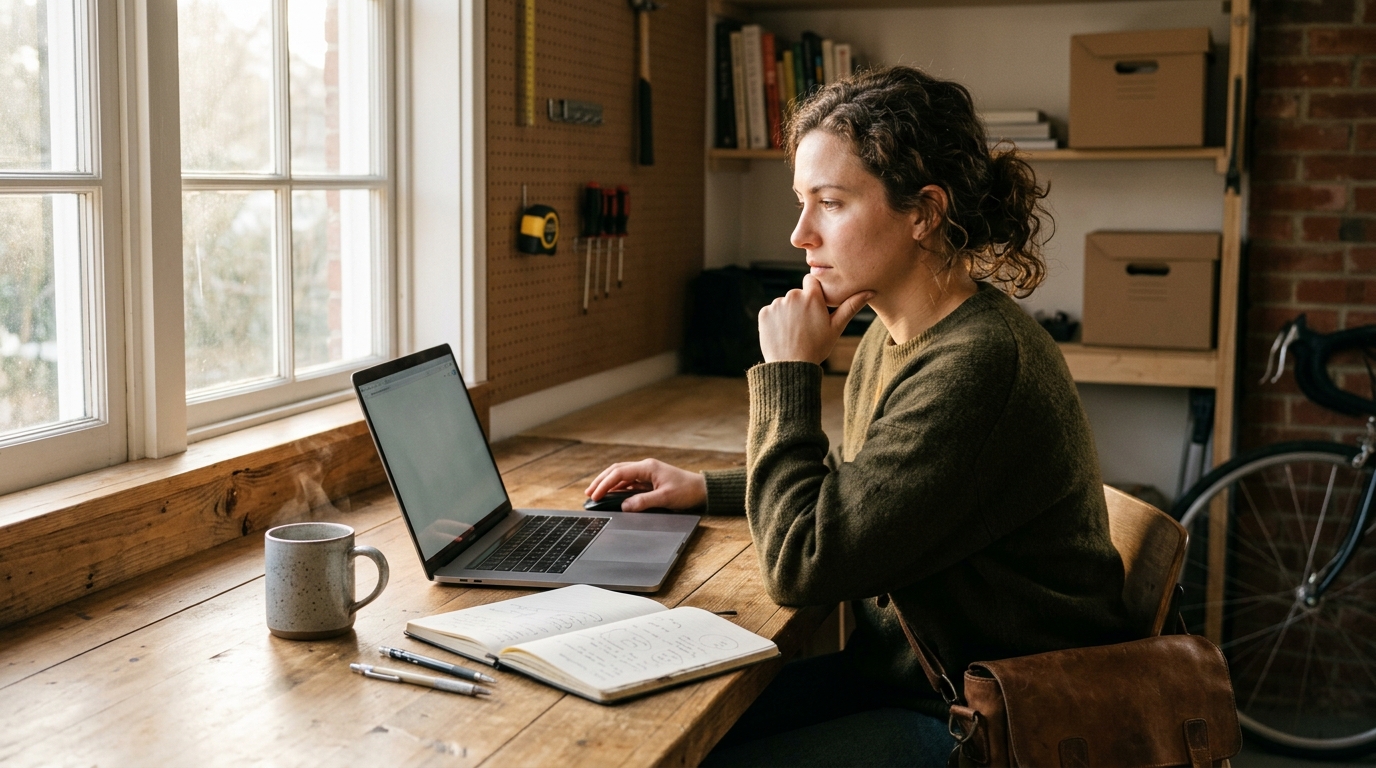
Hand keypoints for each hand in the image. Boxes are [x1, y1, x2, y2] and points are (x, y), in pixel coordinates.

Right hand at [583, 459, 707, 511]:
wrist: (702, 490)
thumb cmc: (687, 491)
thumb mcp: (665, 498)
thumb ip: (643, 502)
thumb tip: (624, 506)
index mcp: (647, 467)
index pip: (619, 473)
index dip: (605, 484)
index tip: (595, 495)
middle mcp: (645, 468)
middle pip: (617, 471)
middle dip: (601, 481)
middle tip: (589, 492)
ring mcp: (647, 474)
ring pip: (622, 476)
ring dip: (608, 484)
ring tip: (596, 494)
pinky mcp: (649, 482)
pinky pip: (629, 484)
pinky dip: (618, 489)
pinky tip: (612, 496)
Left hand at [758, 275, 872, 363]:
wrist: (791, 367)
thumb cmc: (817, 347)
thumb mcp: (836, 327)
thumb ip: (851, 306)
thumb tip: (871, 291)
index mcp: (811, 296)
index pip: (811, 280)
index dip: (814, 292)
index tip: (816, 306)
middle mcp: (792, 295)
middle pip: (798, 294)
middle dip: (801, 305)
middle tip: (806, 326)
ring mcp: (776, 304)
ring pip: (784, 303)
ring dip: (788, 313)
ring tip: (794, 332)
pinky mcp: (764, 314)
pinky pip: (771, 312)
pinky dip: (775, 321)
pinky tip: (782, 334)